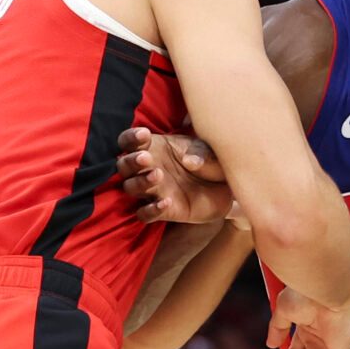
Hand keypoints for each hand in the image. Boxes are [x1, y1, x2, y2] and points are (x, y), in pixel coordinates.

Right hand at [117, 127, 235, 224]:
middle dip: (131, 161)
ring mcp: (153, 191)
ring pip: (130, 188)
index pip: (129, 142)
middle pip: (124, 165)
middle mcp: (147, 169)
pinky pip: (144, 214)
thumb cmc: (210, 163)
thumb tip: (190, 161)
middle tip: (146, 158)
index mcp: (153, 148)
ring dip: (140, 182)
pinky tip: (166, 202)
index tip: (144, 134)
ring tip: (158, 175)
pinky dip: (151, 210)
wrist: (225, 188)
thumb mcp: (210, 153)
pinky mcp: (162, 211)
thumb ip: (201, 154)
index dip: (131, 137)